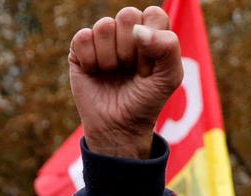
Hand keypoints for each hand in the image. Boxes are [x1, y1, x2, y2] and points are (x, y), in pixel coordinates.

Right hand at [69, 6, 182, 158]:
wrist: (119, 126)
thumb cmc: (146, 101)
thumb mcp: (169, 78)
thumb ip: (168, 47)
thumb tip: (138, 29)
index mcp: (151, 32)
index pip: (153, 14)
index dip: (151, 42)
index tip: (150, 67)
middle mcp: (127, 31)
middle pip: (127, 15)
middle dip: (131, 49)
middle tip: (132, 71)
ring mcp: (103, 38)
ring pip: (104, 26)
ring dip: (110, 58)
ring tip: (114, 73)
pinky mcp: (80, 48)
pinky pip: (83, 38)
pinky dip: (91, 60)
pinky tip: (95, 72)